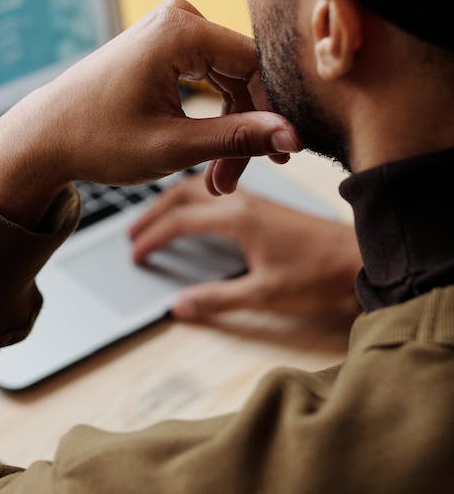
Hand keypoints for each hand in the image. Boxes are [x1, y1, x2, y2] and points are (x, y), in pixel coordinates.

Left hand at [0, 0, 300, 228]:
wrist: (44, 136)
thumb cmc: (96, 140)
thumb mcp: (172, 146)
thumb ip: (237, 139)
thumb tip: (294, 136)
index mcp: (181, 30)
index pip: (256, 67)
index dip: (274, 114)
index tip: (282, 159)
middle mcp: (179, 17)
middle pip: (245, 74)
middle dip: (246, 130)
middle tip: (231, 182)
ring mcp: (171, 27)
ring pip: (231, 79)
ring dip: (230, 129)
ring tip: (217, 179)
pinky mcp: (166, 43)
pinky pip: (211, 76)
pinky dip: (213, 116)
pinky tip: (210, 156)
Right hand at [129, 173, 361, 323]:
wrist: (362, 259)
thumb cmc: (319, 277)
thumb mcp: (264, 295)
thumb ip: (218, 298)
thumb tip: (178, 307)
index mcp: (237, 218)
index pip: (179, 221)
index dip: (152, 237)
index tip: (135, 254)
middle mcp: (244, 201)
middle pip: (183, 194)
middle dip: (154, 212)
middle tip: (131, 232)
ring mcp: (256, 200)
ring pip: (201, 187)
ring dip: (173, 200)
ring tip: (155, 218)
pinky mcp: (267, 205)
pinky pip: (219, 191)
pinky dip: (196, 198)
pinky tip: (197, 212)